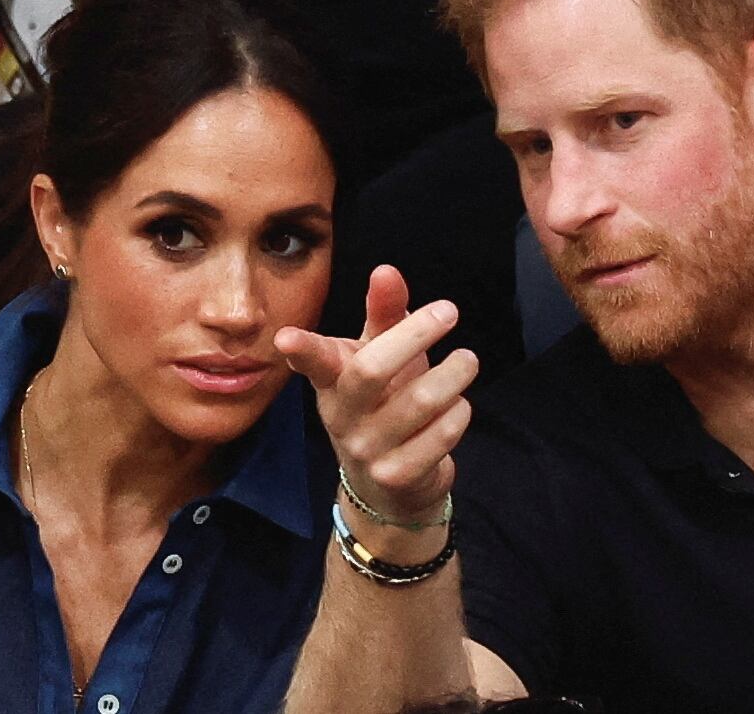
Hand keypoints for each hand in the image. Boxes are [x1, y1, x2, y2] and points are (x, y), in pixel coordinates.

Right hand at [275, 265, 479, 523]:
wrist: (387, 483)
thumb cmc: (383, 401)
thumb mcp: (378, 354)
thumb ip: (384, 313)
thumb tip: (386, 271)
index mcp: (332, 381)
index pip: (314, 361)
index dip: (301, 348)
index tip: (286, 337)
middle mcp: (342, 416)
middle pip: (372, 370)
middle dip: (415, 334)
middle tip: (449, 311)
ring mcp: (368, 450)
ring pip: (419, 401)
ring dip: (454, 373)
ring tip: (467, 361)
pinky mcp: (398, 476)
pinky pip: (441, 435)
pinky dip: (459, 412)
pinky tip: (458, 406)